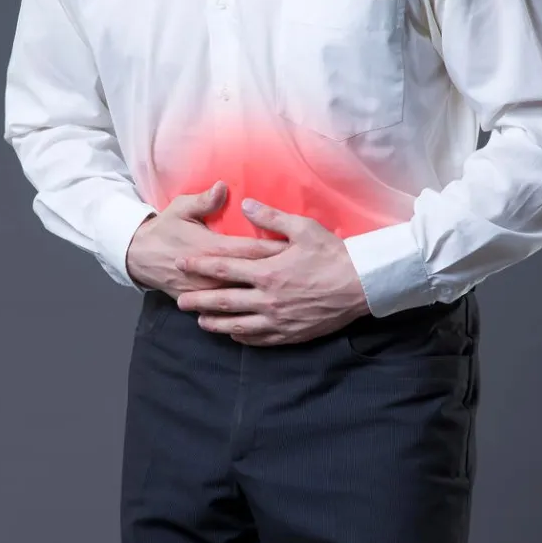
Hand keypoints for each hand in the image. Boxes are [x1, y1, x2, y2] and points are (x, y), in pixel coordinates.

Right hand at [126, 182, 287, 298]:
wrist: (139, 257)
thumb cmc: (165, 229)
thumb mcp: (181, 209)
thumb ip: (205, 200)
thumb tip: (223, 187)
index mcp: (211, 247)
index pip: (250, 250)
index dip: (274, 250)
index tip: (297, 249)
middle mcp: (212, 274)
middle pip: (252, 276)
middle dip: (278, 275)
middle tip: (306, 274)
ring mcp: (207, 292)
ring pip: (243, 297)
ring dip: (267, 296)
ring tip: (295, 297)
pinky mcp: (202, 304)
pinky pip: (229, 311)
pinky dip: (249, 312)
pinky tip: (269, 314)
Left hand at [174, 199, 370, 345]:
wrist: (362, 285)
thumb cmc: (333, 254)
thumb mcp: (303, 228)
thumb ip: (270, 217)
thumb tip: (244, 203)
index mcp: (267, 271)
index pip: (224, 268)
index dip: (200, 265)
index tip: (182, 264)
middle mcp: (268, 298)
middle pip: (224, 301)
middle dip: (198, 300)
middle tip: (179, 301)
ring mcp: (278, 319)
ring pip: (238, 325)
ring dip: (216, 323)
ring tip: (200, 321)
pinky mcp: (291, 333)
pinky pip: (260, 339)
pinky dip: (243, 337)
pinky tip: (233, 334)